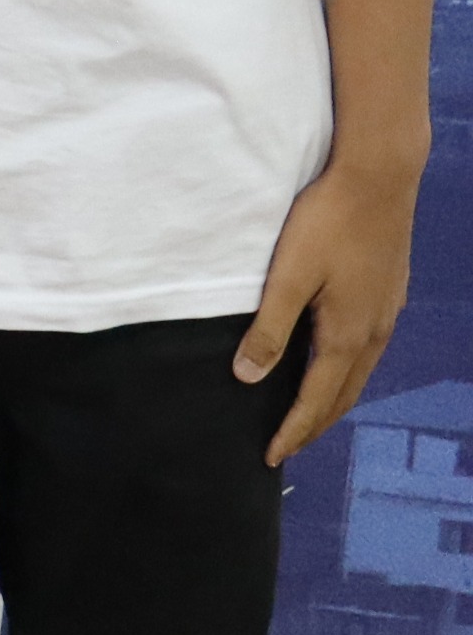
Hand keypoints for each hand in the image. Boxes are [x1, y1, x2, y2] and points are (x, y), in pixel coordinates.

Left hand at [237, 158, 418, 465]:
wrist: (380, 177)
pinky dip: (345, 373)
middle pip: (342, 396)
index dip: (293, 431)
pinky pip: (366, 351)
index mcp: (347, 335)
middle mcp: (374, 332)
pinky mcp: (387, 294)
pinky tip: (332, 365)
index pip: (316, 400)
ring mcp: (386, 313)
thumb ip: (269, 328)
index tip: (271, 457)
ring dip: (331, 401)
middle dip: (314, 425)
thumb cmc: (328, 221)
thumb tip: (248, 377)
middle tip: (285, 447)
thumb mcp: (288, 276)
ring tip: (305, 417)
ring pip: (358, 374)